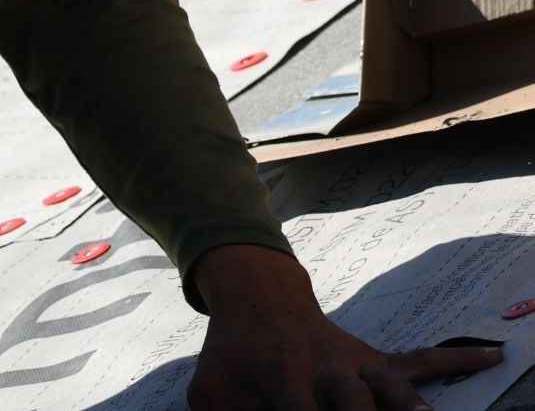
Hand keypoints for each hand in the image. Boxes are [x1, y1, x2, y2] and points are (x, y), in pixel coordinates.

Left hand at [185, 243, 503, 409]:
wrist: (257, 299)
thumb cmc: (231, 353)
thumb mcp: (209, 389)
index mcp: (280, 376)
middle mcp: (324, 368)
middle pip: (355, 402)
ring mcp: (354, 363)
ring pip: (392, 384)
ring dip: (411, 406)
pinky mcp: (374, 360)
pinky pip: (416, 360)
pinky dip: (452, 360)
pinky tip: (488, 357)